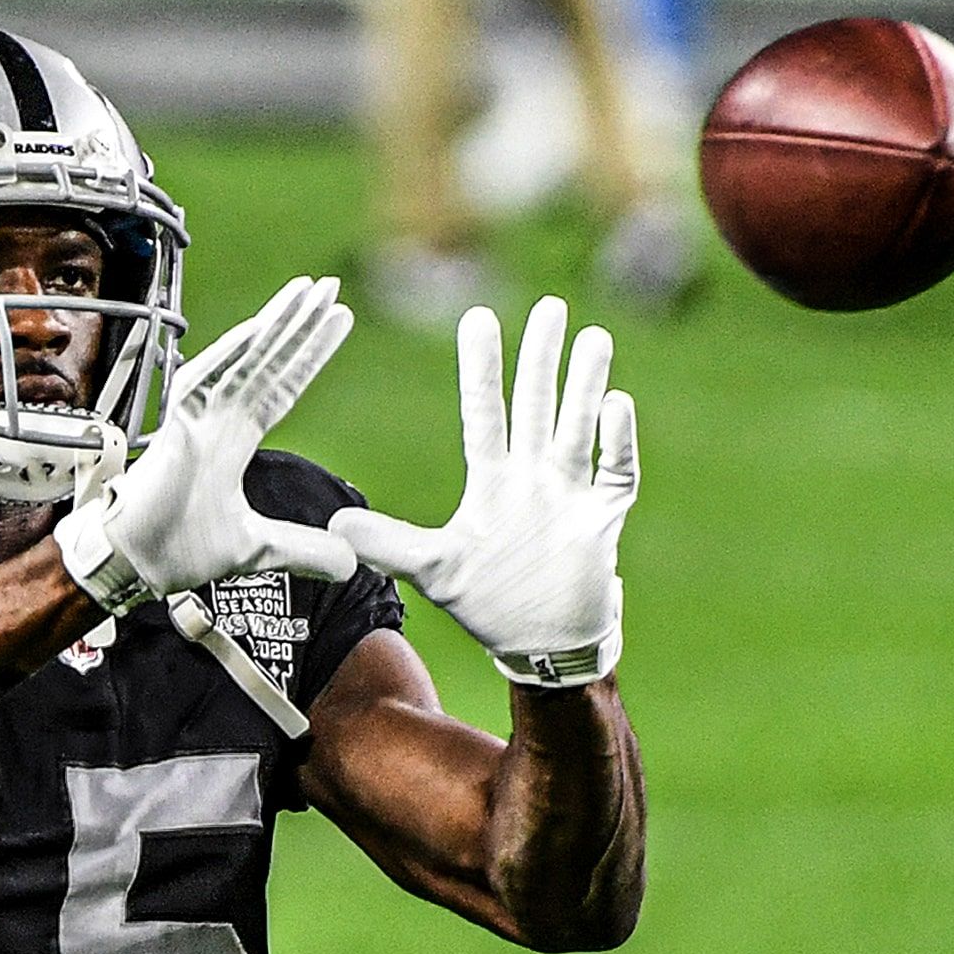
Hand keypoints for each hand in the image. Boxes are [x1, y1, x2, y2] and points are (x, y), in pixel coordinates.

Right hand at [56, 276, 356, 611]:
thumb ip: (303, 549)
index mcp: (235, 438)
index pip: (281, 385)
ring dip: (274, 325)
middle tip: (331, 288)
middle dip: (299, 325)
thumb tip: (350, 563)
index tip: (339, 320)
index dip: (309, 354)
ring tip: (308, 291)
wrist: (136, 566)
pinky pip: (203, 383)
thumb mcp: (258, 550)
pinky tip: (257, 330)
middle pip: (267, 361)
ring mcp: (196, 420)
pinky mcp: (175, 430)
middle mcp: (218, 419)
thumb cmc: (180, 550)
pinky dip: (228, 357)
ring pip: (242, 361)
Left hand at [329, 296, 639, 685]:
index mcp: (491, 481)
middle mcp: (531, 478)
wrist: (542, 647)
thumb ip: (390, 543)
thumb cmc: (488, 603)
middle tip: (551, 306)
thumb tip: (335, 524)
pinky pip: (615, 472)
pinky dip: (617, 441)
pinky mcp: (601, 520)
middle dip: (541, 359)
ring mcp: (568, 495)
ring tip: (592, 337)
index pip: (484, 413)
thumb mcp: (433, 570)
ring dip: (585, 385)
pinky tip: (618, 403)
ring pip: (576, 428)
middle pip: (535, 407)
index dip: (482, 368)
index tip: (478, 316)